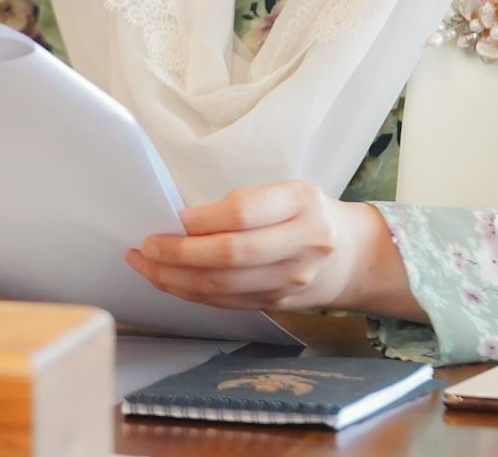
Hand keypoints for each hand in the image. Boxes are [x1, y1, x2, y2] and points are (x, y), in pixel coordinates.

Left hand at [124, 180, 417, 316]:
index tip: (174, 218)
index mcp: (302, 205)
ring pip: (223, 285)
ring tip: (145, 265)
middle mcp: (301, 245)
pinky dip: (191, 294)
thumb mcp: (289, 191)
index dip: (204, 218)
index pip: (244, 212)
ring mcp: (290, 282)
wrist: (352, 256)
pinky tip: (169, 282)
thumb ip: (246, 203)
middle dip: (179, 253)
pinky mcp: (277, 305)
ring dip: (175, 279)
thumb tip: (185, 221)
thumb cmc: (309, 215)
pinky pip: (225, 301)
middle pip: (230, 254)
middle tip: (146, 246)